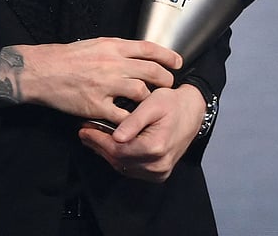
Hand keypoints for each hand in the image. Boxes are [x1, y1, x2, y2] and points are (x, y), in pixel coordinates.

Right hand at [0, 38, 180, 123]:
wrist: (40, 71)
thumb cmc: (64, 57)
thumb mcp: (93, 44)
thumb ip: (115, 49)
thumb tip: (135, 54)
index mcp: (112, 47)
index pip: (149, 49)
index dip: (168, 56)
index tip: (177, 62)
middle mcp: (112, 64)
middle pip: (152, 72)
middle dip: (165, 80)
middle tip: (166, 86)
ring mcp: (106, 86)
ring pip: (142, 94)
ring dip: (149, 100)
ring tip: (150, 105)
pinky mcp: (96, 105)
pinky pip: (122, 116)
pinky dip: (130, 120)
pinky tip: (132, 121)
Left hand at [77, 84, 205, 182]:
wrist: (193, 111)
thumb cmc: (172, 104)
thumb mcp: (152, 104)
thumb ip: (133, 121)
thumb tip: (116, 137)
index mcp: (156, 147)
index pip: (117, 150)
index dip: (98, 140)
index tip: (84, 129)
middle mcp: (158, 164)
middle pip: (118, 161)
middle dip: (99, 146)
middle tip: (84, 132)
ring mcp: (159, 172)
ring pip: (123, 167)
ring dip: (106, 153)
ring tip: (93, 137)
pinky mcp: (159, 173)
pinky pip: (132, 169)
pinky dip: (119, 158)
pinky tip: (109, 146)